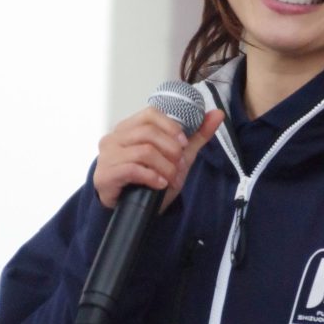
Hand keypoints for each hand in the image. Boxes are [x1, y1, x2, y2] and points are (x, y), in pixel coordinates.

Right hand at [93, 106, 223, 211]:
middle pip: (148, 133)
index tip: (183, 144)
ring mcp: (107, 156)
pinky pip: (132, 169)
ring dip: (165, 167)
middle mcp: (115, 138)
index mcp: (129, 127)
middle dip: (171, 150)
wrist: (131, 210)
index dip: (170, 127)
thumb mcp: (177, 157)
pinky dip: (152, 177)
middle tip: (179, 166)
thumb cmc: (150, 179)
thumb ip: (196, 136)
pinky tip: (160, 184)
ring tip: (171, 178)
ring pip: (143, 151)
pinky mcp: (105, 174)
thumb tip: (218, 113)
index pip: (150, 114)